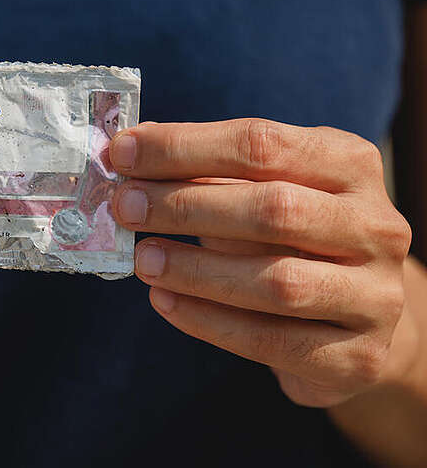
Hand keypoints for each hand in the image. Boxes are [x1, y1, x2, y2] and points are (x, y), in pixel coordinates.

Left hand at [108, 119, 412, 406]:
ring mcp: (377, 295)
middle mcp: (377, 225)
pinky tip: (164, 302)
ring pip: (279, 282)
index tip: (122, 153)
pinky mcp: (360, 357)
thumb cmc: (290, 238)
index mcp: (349, 164)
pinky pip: (273, 341)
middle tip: (125, 207)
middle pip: (274, 209)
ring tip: (141, 260)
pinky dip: (209, 321)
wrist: (356, 320)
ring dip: (196, 270)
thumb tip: (128, 151)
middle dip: (185, 206)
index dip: (184, 146)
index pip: (261, 144)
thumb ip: (201, 170)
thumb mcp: (257, 190)